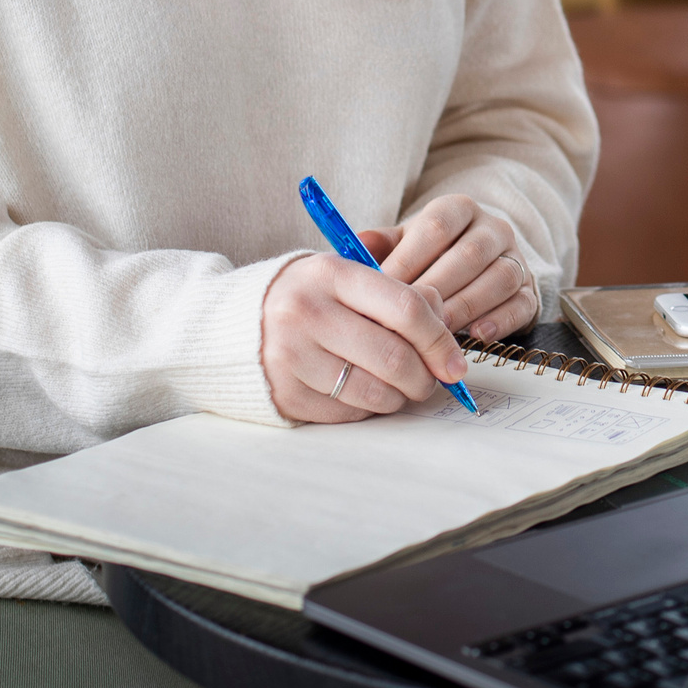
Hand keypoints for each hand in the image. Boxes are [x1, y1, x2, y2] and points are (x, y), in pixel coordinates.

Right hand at [259, 253, 469, 422]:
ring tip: (401, 387)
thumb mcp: (346, 277)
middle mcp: (306, 313)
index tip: (456, 362)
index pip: (405, 308)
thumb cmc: (307, 299)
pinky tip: (364, 393)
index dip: (440, 339)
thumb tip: (445, 329)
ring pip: (375, 392)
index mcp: (331, 274)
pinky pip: (348, 413)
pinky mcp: (284, 394)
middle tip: (433, 382)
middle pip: (394, 357)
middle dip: (425, 377)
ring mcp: (291, 356)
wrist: (231, 326)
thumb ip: (396, 294)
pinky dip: (368, 409)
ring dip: (400, 397)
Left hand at [374, 194, 539, 341]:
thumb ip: (380, 246)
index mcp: (459, 210)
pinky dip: (500, 321)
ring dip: (466, 306)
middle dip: (437, 288)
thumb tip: (351, 250)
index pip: (436, 226)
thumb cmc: (431, 259)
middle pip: (469, 254)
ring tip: (437, 331)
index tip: (382, 288)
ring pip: (499, 278)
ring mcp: (516, 259)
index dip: (409, 258)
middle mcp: (493, 229)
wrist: (476, 272)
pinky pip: (522, 304)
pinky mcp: (531, 291)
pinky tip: (476, 335)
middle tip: (408, 318)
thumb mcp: (405, 244)